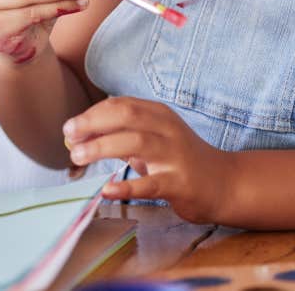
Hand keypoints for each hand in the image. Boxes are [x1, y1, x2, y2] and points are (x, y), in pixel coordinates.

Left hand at [63, 97, 225, 223]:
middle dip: (92, 123)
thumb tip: (84, 136)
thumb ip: (124, 135)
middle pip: (125, 116)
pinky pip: (150, 183)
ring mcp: (174, 155)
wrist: (225, 183)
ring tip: (78, 156)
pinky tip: (106, 189)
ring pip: (134, 143)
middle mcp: (166, 128)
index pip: (121, 105)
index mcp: (159, 114)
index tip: (70, 127)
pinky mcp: (179, 183)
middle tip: (69, 136)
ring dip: (101, 148)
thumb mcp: (155, 138)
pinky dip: (126, 186)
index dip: (92, 113)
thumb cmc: (182, 159)